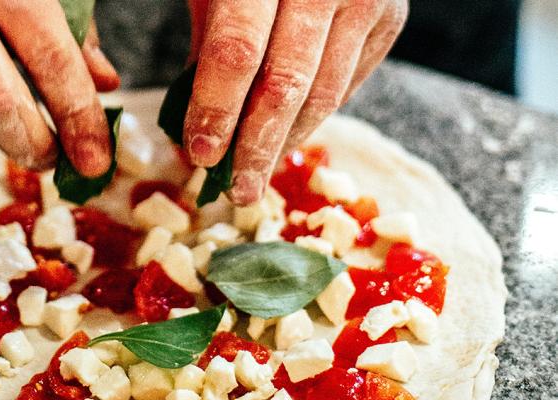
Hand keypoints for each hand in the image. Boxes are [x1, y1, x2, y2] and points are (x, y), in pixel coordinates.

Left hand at [185, 0, 406, 203]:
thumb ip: (207, 42)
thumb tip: (202, 125)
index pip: (238, 51)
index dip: (217, 109)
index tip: (200, 153)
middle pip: (288, 84)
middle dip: (257, 146)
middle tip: (236, 191)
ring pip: (324, 93)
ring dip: (286, 143)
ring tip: (256, 176)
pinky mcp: (390, 16)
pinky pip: (348, 85)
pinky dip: (314, 117)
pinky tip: (287, 137)